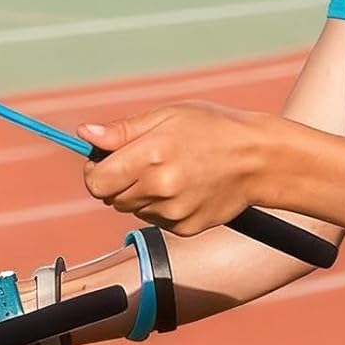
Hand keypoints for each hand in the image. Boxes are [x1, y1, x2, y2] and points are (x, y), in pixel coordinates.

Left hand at [80, 101, 269, 235]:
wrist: (259, 159)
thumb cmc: (213, 128)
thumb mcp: (167, 115)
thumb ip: (122, 131)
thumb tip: (85, 134)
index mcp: (150, 155)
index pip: (96, 181)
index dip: (94, 171)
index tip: (104, 161)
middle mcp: (160, 188)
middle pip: (111, 197)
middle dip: (118, 180)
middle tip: (144, 161)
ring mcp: (173, 212)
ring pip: (133, 209)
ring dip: (141, 193)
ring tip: (171, 171)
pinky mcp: (185, 228)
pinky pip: (156, 220)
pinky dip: (162, 207)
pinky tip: (185, 187)